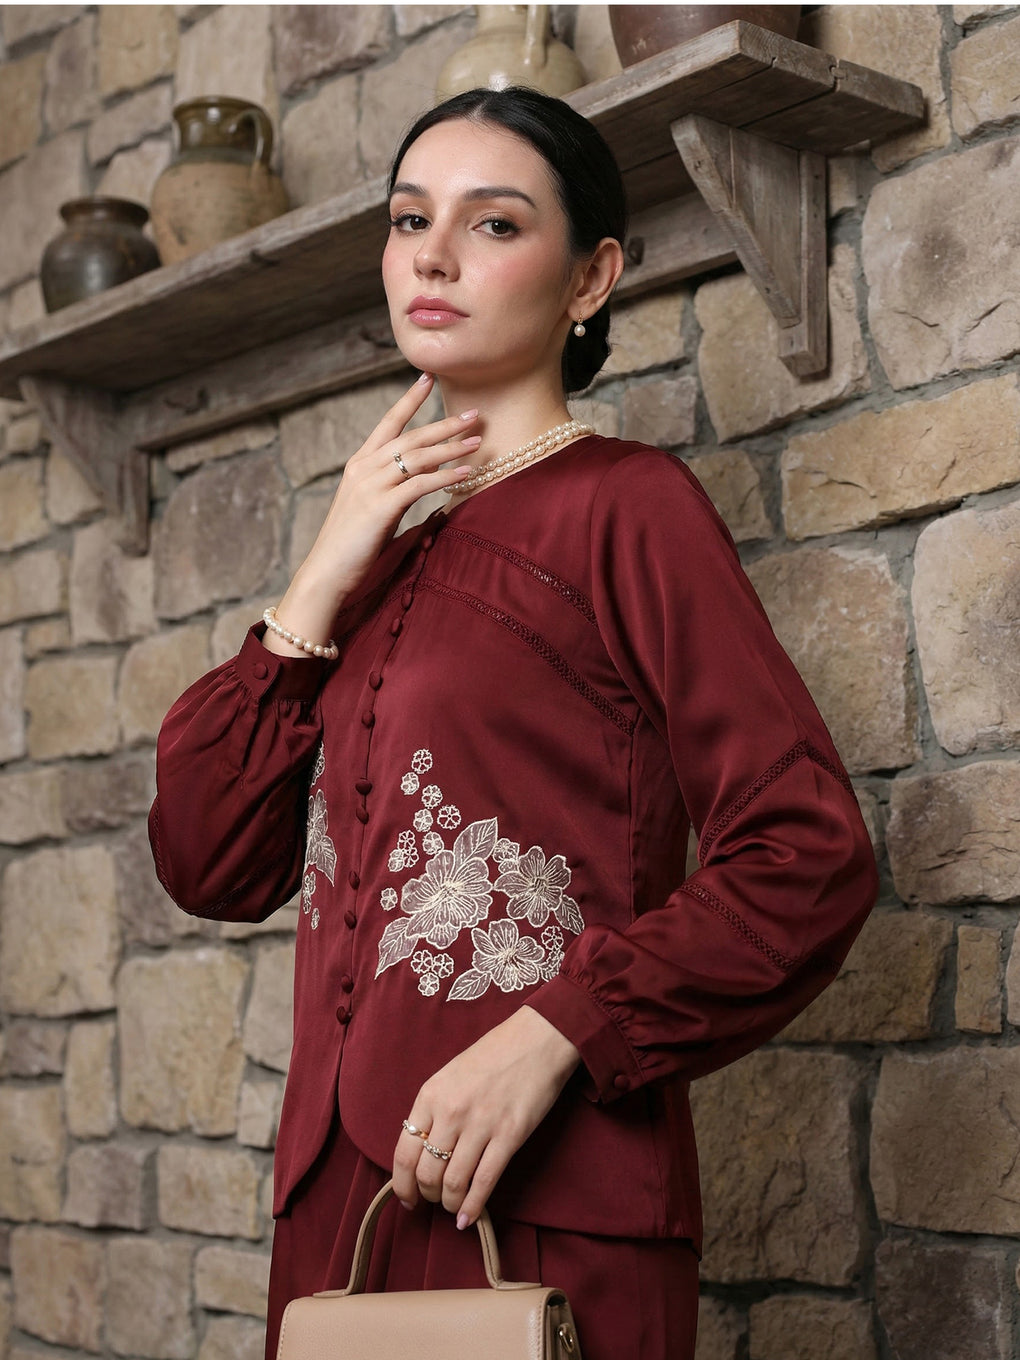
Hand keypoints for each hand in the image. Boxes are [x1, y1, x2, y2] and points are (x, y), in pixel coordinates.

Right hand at [264, 373, 478, 654]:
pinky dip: (445, 477)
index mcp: (359, 464)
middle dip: (444, 424)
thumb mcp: (372, 509)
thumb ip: (392, 490)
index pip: (388, 423)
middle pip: (410, 436)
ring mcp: (371, 486)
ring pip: (417, 457)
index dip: (409, 400)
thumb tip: (420, 483)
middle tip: (474, 413)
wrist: (326, 572)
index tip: (427, 378)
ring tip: (478, 440)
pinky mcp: (381, 507)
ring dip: (451, 447)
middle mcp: (364, 468)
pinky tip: (466, 473)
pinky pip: (420, 485)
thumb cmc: (351, 546)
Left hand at [391, 1005, 579, 1228]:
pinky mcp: (509, 1136)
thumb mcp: (451, 1075)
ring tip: (453, 1207)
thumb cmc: (494, 1055)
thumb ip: (435, 1109)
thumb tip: (424, 1150)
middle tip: (432, 1202)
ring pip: (453, 1183)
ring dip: (449, 1204)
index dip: (402, 1184)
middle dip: (426, 1196)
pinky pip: (484, 1182)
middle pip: (426, 1173)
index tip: (407, 1198)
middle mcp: (451, 1112)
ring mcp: (480, 1125)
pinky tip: (469, 1219)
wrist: (536, 1040)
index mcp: (430, 1095)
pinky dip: (473, 1208)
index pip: (404, 1152)